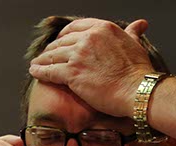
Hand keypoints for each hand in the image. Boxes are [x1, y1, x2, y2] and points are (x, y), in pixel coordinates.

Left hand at [28, 18, 152, 118]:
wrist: (138, 90)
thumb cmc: (139, 72)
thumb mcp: (136, 45)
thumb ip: (133, 33)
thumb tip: (140, 24)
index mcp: (103, 28)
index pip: (77, 27)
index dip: (65, 34)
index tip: (61, 40)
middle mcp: (88, 37)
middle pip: (62, 41)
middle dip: (53, 48)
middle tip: (47, 55)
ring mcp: (78, 55)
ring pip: (54, 55)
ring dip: (43, 60)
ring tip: (37, 64)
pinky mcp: (72, 73)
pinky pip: (50, 71)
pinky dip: (40, 71)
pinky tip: (34, 72)